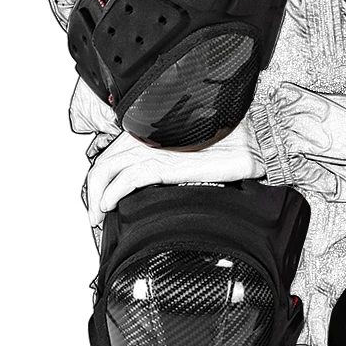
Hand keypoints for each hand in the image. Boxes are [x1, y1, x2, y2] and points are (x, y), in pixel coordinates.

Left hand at [84, 121, 264, 226]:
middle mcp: (148, 136)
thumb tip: (155, 183)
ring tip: (97, 215)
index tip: (101, 197)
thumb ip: (169, 161)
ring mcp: (153, 148)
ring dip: (96, 195)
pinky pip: (125, 179)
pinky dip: (110, 193)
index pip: (114, 153)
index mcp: (153, 131)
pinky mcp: (162, 162)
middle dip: (93, 189)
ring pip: (107, 169)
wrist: (253, 140)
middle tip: (95, 212)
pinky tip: (108, 205)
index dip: (102, 176)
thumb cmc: (229, 145)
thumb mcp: (191, 155)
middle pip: (104, 161)